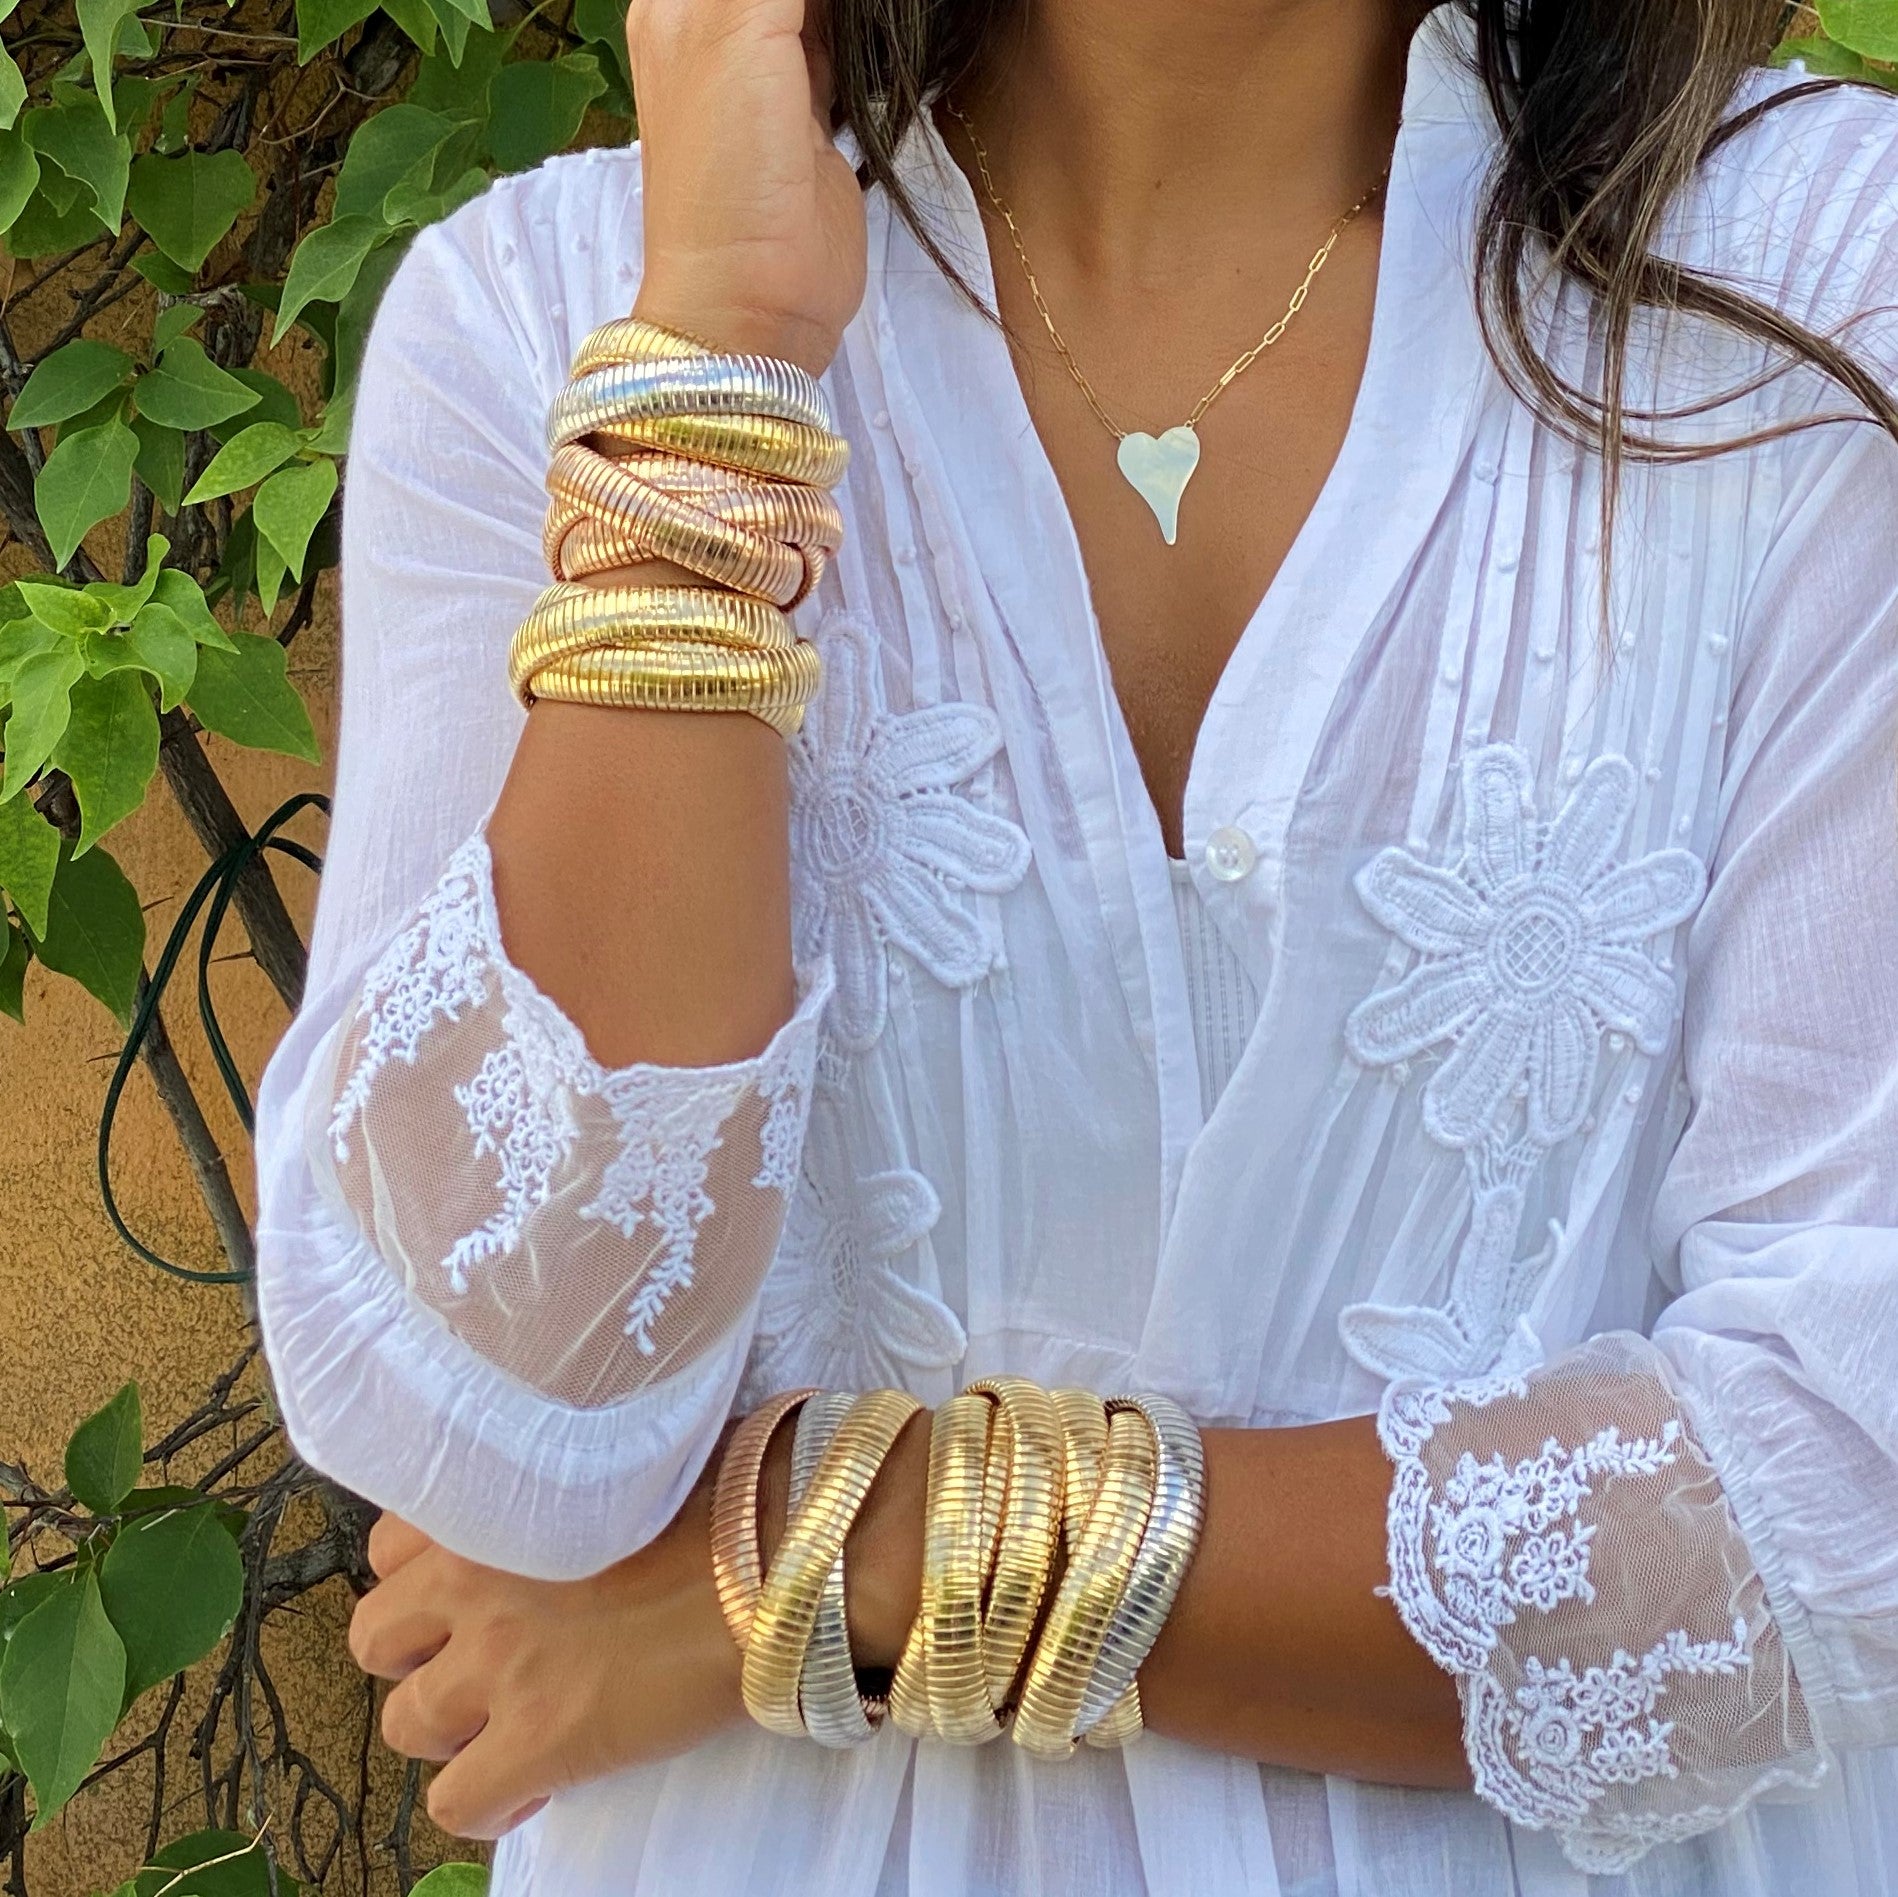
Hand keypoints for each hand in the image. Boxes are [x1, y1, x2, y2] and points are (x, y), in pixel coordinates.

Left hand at [349, 1474, 742, 1839]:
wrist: (777, 1561)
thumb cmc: (727, 1494)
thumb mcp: (624, 1465)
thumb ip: (564, 1485)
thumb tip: (569, 1503)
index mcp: (493, 1502)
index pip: (389, 1549)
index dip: (428, 1581)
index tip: (476, 1597)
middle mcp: (472, 1580)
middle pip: (377, 1639)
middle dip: (423, 1656)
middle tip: (484, 1662)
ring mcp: (498, 1664)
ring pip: (404, 1726)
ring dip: (453, 1731)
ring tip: (512, 1725)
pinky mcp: (537, 1740)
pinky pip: (455, 1806)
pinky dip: (487, 1806)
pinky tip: (535, 1785)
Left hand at [625, 0, 867, 373]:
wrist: (754, 302)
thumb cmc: (727, 171)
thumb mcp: (739, 32)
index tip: (819, 4)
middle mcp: (718, 25)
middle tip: (860, 11)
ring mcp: (773, 70)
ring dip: (853, 5)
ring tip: (884, 14)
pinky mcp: (820, 114)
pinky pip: (850, 39)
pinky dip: (874, 24)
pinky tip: (895, 25)